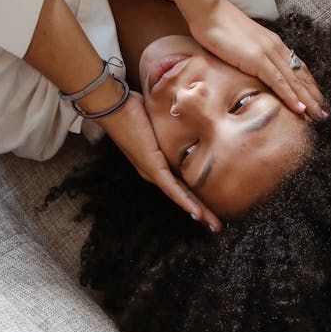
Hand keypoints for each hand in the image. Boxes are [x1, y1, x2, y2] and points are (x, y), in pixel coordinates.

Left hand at [97, 92, 223, 231]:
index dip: (194, 196)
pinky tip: (196, 213)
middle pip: (181, 195)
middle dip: (201, 210)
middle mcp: (153, 172)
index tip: (208, 207)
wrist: (113, 106)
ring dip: (197, 211)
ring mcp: (152, 171)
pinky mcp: (152, 167)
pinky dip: (185, 201)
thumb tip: (186, 111)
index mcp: (154, 162)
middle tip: (216, 225)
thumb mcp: (159, 118)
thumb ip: (172, 121)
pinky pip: (172, 188)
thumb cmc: (132, 107)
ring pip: (178, 196)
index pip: (178, 184)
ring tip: (213, 224)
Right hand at [186, 0, 325, 119]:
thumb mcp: (240, 44)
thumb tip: (252, 68)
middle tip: (326, 114)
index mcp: (273, 44)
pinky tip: (300, 109)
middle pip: (301, 76)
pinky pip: (278, 81)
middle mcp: (276, 48)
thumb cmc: (218, 27)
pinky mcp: (257, 59)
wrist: (208, 11)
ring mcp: (268, 53)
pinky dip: (291, 96)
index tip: (317, 99)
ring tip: (319, 116)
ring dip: (309, 100)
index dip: (309, 85)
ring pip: (294, 81)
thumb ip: (250, 56)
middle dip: (315, 96)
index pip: (297, 67)